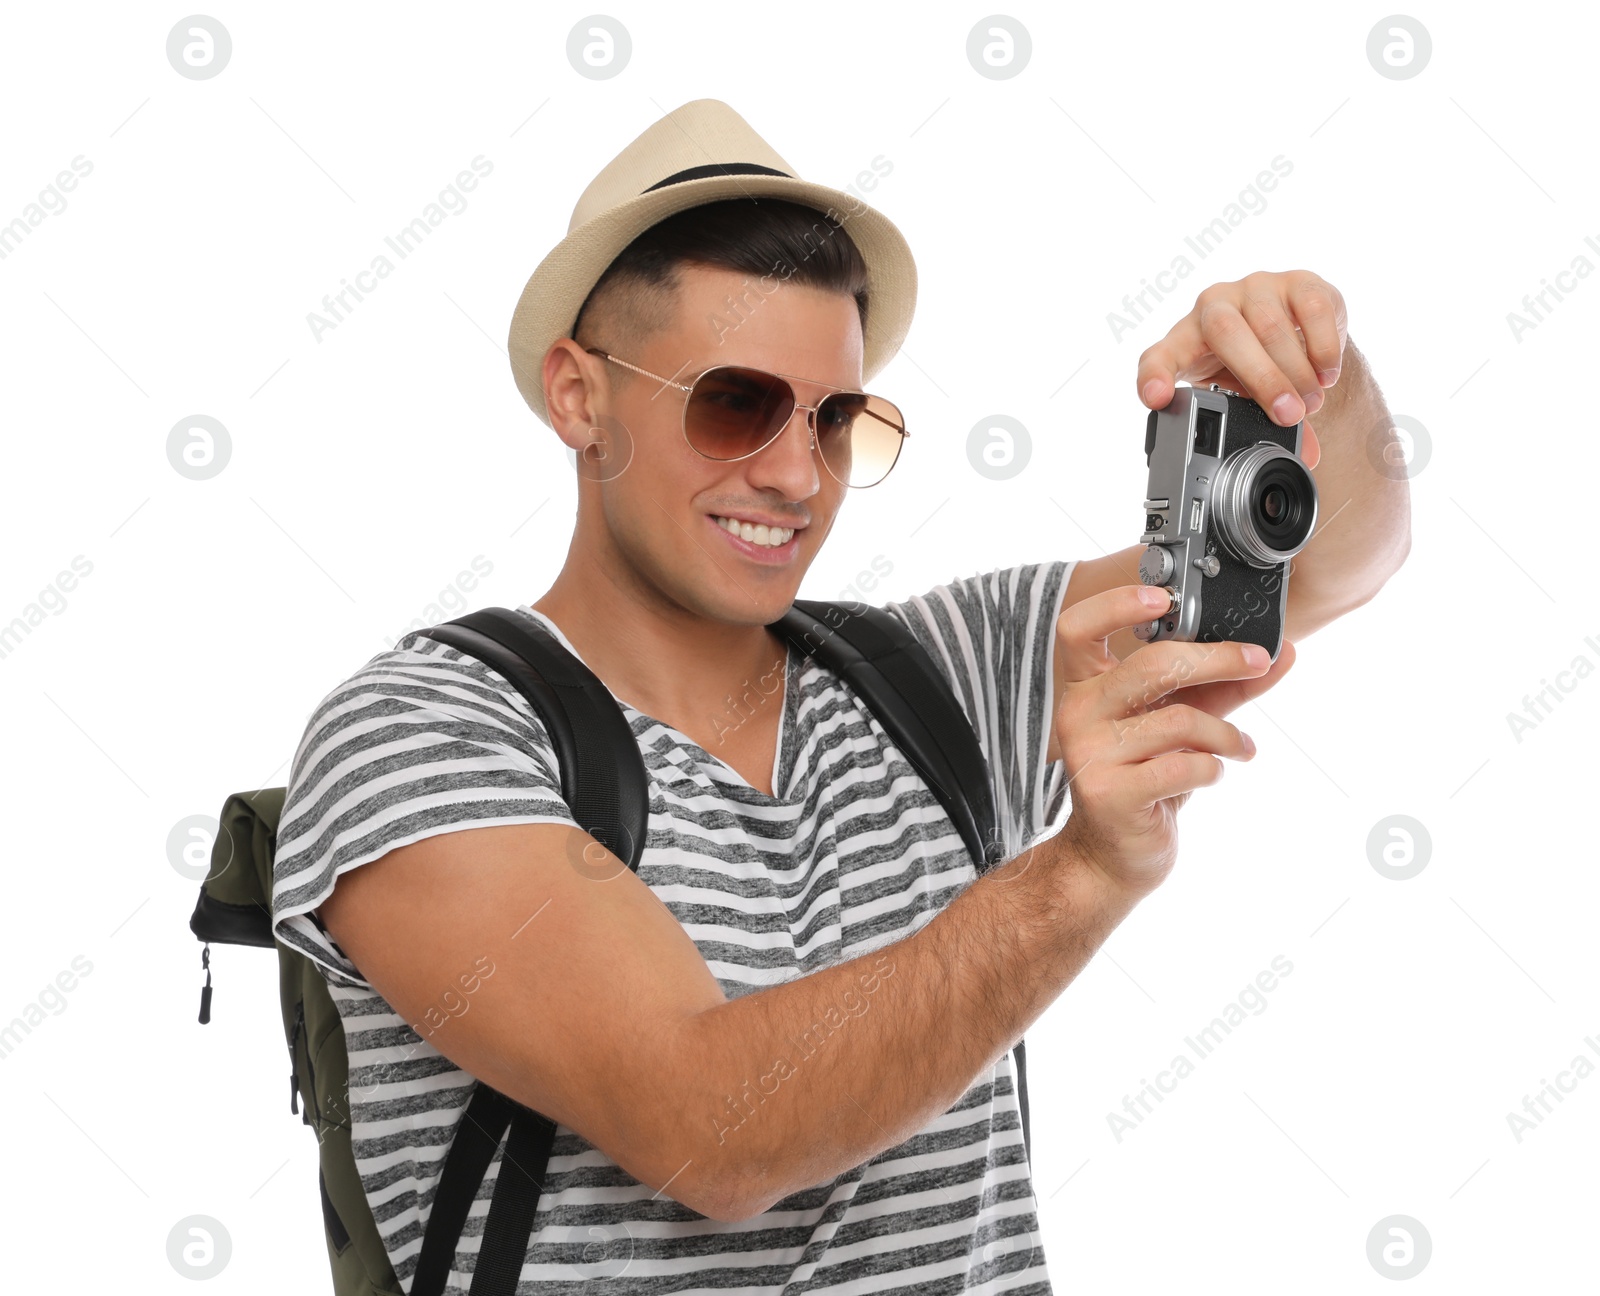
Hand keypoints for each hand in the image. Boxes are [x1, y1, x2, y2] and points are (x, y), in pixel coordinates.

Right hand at [1051, 584, 1294, 896]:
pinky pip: (1182, 766)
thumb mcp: (1184, 722)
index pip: (1078, 628)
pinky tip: (1214, 774)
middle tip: (1257, 661)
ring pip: (1179, 720)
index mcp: (1085, 686)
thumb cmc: (1145, 778)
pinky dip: (1212, 768)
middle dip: (1217, 659)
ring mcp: (1090, 754)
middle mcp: (1077, 713)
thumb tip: (1282, 652)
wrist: (1114, 854)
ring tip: (1242, 747)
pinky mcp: (1110, 794)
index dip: (1116, 606)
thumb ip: (1225, 686)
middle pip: (1151, 665)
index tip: (1163, 597)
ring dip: (1226, 734)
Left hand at [1136, 269, 1350, 471]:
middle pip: (1227, 336)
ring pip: (1271, 325)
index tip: (1156, 400)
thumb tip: (1306, 456)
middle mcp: (1213, 307)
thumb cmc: (1252, 362)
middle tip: (1288, 416)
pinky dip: (1323, 347)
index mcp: (1185, 341)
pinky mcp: (1296, 280)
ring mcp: (1252, 287)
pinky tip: (1327, 372)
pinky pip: (1311, 309)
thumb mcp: (1244, 396)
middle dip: (1262, 381)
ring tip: (1311, 401)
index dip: (1154, 378)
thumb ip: (1262, 424)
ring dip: (1296, 371)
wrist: (1295, 324)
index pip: (1157, 357)